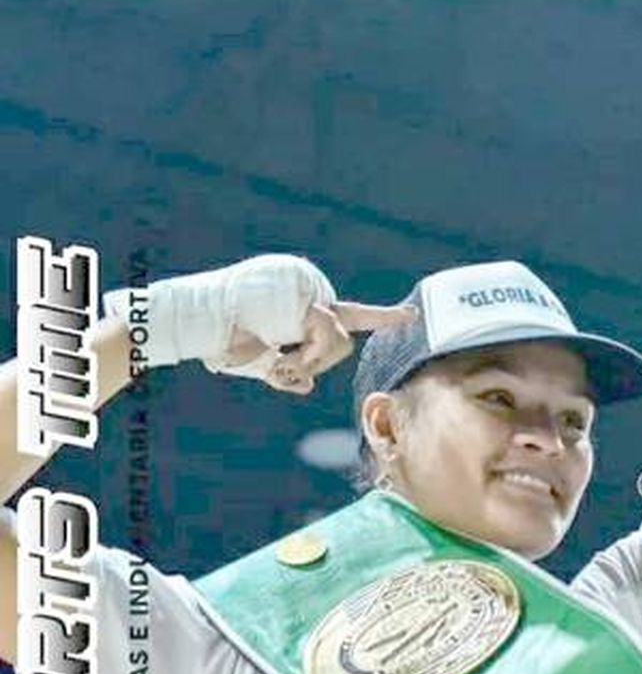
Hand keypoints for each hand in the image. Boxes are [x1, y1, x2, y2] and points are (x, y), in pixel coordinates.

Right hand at [116, 254, 415, 394]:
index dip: (383, 318)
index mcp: (305, 310)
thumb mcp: (260, 364)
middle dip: (317, 364)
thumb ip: (288, 373)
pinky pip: (323, 335)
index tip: (413, 316)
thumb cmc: (222, 342)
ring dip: (307, 361)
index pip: (352, 316)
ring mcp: (308, 288)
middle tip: (282, 367)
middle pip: (343, 344)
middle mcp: (311, 294)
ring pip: (336, 342)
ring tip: (276, 359)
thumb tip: (308, 385)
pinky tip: (277, 353)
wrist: (196, 325)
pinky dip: (303, 355)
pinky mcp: (303, 293)